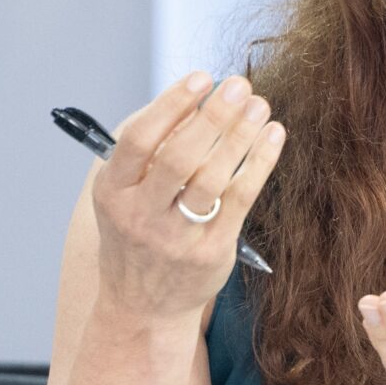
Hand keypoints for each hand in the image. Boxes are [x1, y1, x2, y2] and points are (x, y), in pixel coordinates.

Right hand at [90, 72, 284, 327]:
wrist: (143, 306)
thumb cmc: (137, 233)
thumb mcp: (123, 193)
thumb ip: (149, 148)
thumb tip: (193, 99)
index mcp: (112, 192)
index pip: (138, 141)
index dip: (171, 105)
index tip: (202, 78)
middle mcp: (141, 216)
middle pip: (179, 157)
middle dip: (213, 116)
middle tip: (240, 86)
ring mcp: (176, 238)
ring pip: (212, 179)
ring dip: (240, 136)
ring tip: (261, 106)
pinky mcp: (211, 252)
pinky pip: (240, 199)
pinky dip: (259, 163)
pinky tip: (273, 136)